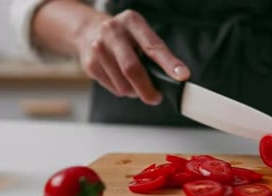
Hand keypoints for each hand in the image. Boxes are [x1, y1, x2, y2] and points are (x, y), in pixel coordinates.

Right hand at [75, 10, 189, 103]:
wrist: (89, 31)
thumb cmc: (125, 37)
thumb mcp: (141, 35)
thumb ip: (157, 54)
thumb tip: (174, 78)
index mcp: (132, 22)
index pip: (153, 47)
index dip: (169, 64)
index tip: (182, 76)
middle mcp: (113, 32)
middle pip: (132, 69)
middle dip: (147, 89)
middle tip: (156, 98)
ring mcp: (98, 48)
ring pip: (123, 85)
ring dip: (135, 91)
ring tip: (136, 83)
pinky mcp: (90, 64)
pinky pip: (114, 89)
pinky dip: (123, 91)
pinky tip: (121, 79)